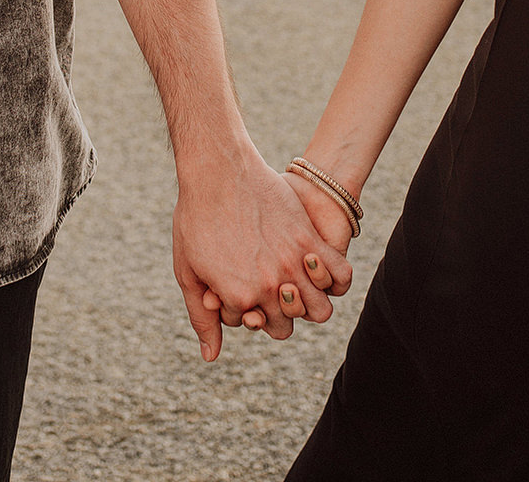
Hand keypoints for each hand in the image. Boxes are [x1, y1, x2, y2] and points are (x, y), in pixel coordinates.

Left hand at [172, 144, 352, 360]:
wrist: (218, 171)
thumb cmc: (195, 219)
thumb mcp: (188, 272)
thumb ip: (202, 318)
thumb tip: (212, 356)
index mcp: (239, 298)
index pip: (253, 325)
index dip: (242, 308)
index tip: (233, 284)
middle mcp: (270, 286)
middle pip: (286, 325)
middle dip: (275, 313)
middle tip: (263, 287)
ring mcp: (293, 263)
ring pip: (320, 310)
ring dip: (308, 301)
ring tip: (292, 280)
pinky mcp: (309, 239)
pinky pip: (339, 274)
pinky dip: (333, 279)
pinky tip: (314, 266)